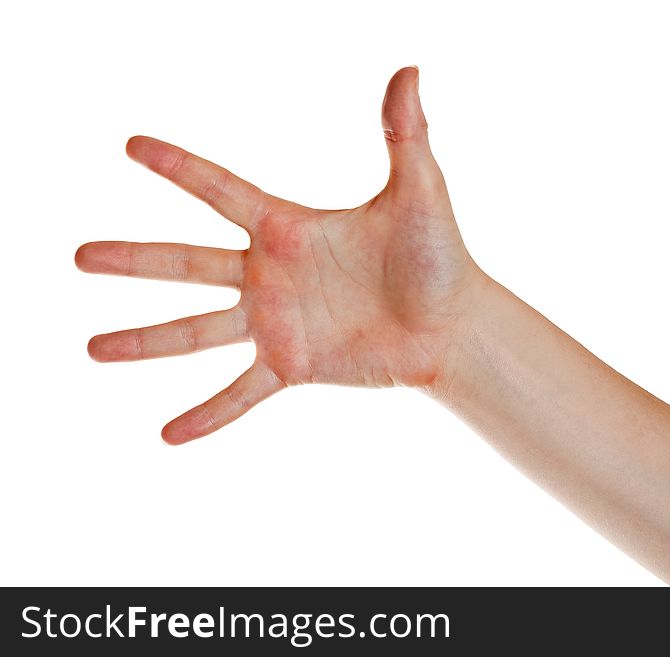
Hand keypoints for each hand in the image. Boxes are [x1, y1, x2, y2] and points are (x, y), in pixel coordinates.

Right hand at [76, 67, 482, 443]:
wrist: (452, 325)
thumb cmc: (439, 256)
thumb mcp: (419, 191)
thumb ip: (404, 134)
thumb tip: (409, 70)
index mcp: (289, 227)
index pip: (220, 191)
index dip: (177, 168)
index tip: (132, 146)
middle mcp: (270, 274)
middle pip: (186, 263)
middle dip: (133, 260)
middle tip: (78, 256)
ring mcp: (276, 322)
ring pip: (196, 332)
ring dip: (145, 341)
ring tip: (93, 349)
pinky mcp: (293, 365)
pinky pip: (241, 392)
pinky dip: (208, 414)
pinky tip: (168, 436)